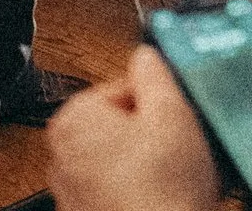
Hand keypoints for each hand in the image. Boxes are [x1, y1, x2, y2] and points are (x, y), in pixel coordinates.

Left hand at [46, 47, 218, 210]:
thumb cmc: (163, 194)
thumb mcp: (172, 116)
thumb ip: (156, 74)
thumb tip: (146, 55)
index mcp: (74, 118)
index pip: (125, 90)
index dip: (163, 107)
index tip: (183, 123)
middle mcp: (63, 153)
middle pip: (124, 128)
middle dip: (158, 139)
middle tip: (188, 154)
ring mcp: (73, 192)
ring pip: (126, 164)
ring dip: (155, 170)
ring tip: (183, 184)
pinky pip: (123, 195)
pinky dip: (146, 196)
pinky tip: (170, 202)